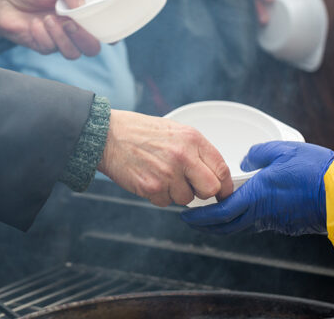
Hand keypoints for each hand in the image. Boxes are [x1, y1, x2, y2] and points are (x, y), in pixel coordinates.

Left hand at [0, 0, 100, 59]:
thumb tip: (83, 7)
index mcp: (80, 14)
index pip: (102, 30)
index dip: (109, 36)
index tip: (108, 35)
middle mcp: (73, 30)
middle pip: (92, 49)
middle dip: (85, 39)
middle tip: (70, 24)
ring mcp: (58, 40)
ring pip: (73, 53)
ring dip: (61, 37)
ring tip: (47, 19)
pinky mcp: (43, 47)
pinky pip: (50, 49)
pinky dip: (42, 35)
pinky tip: (34, 23)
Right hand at [97, 110, 232, 206]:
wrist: (107, 135)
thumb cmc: (140, 132)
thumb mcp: (175, 131)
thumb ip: (196, 150)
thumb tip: (213, 173)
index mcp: (192, 139)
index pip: (221, 168)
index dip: (225, 185)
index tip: (224, 192)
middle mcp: (183, 156)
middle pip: (210, 189)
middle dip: (204, 192)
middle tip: (191, 186)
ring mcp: (167, 173)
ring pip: (186, 199)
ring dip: (177, 193)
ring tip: (161, 174)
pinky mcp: (152, 187)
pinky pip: (166, 202)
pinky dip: (159, 196)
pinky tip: (149, 179)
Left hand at [181, 141, 333, 235]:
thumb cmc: (314, 171)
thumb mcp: (282, 150)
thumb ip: (258, 153)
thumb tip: (246, 159)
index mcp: (257, 196)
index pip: (219, 212)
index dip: (200, 217)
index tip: (187, 215)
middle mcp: (263, 213)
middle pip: (227, 226)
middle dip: (207, 226)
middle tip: (194, 221)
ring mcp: (276, 222)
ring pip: (244, 225)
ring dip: (226, 222)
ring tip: (216, 213)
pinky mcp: (288, 224)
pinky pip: (261, 224)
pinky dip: (247, 219)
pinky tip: (248, 208)